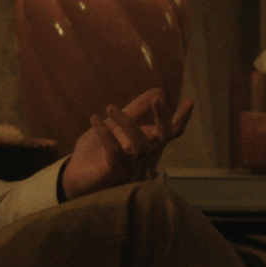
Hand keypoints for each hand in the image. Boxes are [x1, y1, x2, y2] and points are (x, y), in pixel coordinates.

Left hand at [60, 88, 193, 199]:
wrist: (74, 176)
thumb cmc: (97, 152)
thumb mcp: (115, 125)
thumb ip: (135, 110)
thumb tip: (158, 91)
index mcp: (147, 144)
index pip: (170, 133)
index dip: (182, 119)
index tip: (191, 102)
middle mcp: (143, 156)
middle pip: (163, 137)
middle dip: (163, 116)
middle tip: (156, 99)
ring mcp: (130, 166)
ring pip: (140, 143)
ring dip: (126, 121)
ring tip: (109, 107)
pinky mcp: (113, 173)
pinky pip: (115, 151)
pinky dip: (105, 132)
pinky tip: (94, 119)